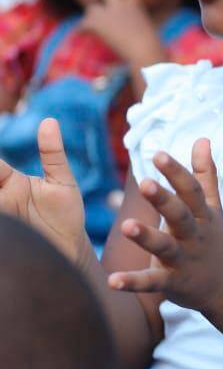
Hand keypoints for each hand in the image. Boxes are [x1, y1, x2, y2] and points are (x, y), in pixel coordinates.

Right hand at [0, 119, 87, 263]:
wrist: (70, 247)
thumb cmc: (65, 212)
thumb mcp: (62, 181)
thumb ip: (53, 154)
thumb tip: (49, 121)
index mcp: (9, 181)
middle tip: (0, 179)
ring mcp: (2, 216)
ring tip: (2, 199)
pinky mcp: (4, 236)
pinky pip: (1, 229)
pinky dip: (3, 227)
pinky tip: (7, 218)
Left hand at [80, 0, 164, 68]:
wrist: (145, 51)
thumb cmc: (151, 50)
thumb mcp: (148, 36)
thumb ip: (137, 32)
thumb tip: (135, 39)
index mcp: (136, 6)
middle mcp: (122, 5)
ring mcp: (110, 12)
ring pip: (92, 10)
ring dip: (92, 19)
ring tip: (97, 31)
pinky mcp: (98, 22)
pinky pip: (83, 24)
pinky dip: (81, 30)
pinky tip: (81, 34)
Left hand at [109, 139, 222, 314]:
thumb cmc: (214, 240)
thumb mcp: (213, 207)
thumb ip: (205, 174)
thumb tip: (202, 139)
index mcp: (202, 215)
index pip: (191, 190)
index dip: (176, 172)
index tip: (159, 154)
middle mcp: (195, 235)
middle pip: (180, 215)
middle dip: (164, 199)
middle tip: (144, 183)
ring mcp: (185, 259)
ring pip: (166, 247)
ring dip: (147, 237)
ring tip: (126, 226)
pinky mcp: (174, 283)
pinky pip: (153, 283)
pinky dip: (133, 282)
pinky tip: (112, 281)